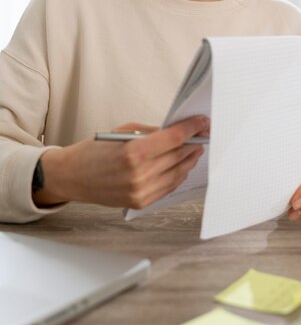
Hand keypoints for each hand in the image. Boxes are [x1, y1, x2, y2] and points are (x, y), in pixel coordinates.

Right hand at [35, 115, 208, 208]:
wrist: (72, 177)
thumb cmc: (94, 151)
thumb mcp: (122, 132)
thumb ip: (151, 133)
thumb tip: (176, 132)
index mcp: (133, 152)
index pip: (174, 138)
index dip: (192, 128)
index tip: (203, 122)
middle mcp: (139, 174)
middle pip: (178, 155)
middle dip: (194, 143)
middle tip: (204, 134)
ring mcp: (141, 191)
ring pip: (177, 173)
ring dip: (190, 159)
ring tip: (196, 149)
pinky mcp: (140, 202)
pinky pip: (168, 187)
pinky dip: (179, 175)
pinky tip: (184, 165)